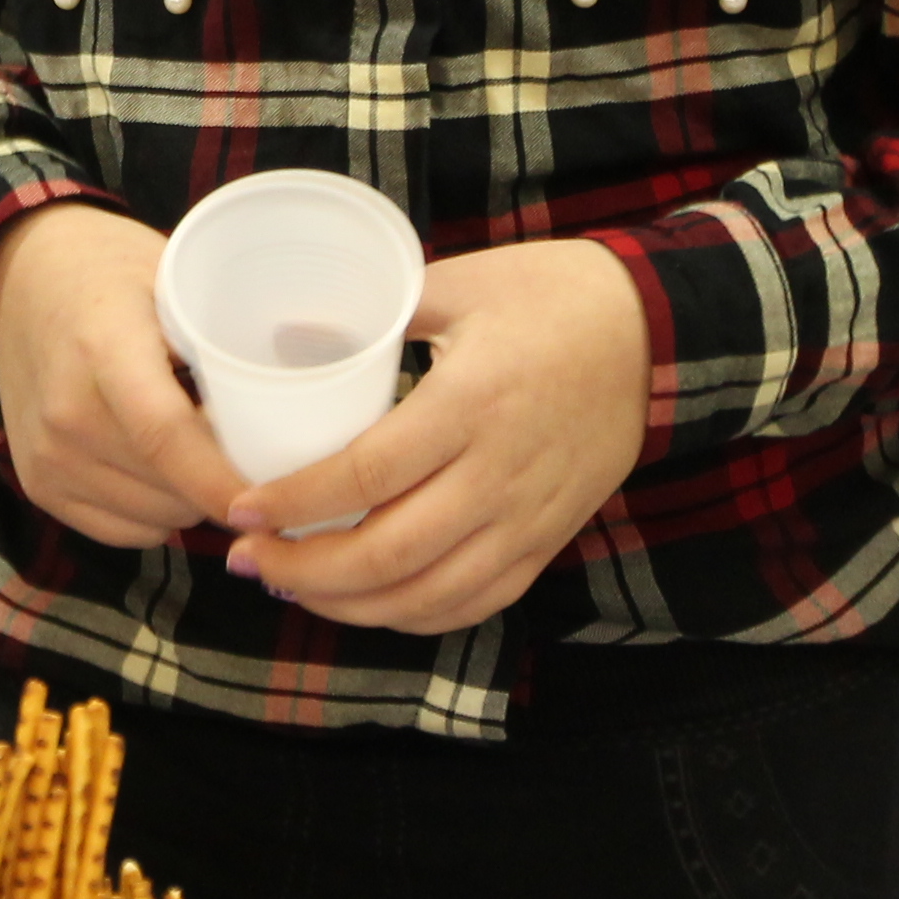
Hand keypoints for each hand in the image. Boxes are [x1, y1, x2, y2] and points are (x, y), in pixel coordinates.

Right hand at [0, 201, 247, 545]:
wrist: (23, 277)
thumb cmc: (112, 274)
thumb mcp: (175, 284)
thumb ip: (224, 344)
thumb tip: (308, 409)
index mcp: (102, 349)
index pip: (166, 435)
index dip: (225, 480)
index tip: (279, 501)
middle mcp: (64, 411)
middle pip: (170, 488)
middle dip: (226, 488)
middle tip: (255, 453)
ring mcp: (45, 455)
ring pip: (156, 519)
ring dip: (192, 501)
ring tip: (200, 448)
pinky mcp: (38, 484)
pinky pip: (124, 530)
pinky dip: (156, 513)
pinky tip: (163, 468)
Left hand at [222, 240, 649, 634]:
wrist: (657, 331)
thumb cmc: (550, 296)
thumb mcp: (459, 284)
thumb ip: (378, 310)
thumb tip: (292, 328)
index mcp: (470, 404)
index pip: (366, 474)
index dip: (296, 502)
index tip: (241, 508)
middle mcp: (500, 473)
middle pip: (389, 553)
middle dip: (305, 570)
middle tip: (246, 556)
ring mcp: (529, 516)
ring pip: (430, 593)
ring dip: (350, 603)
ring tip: (290, 585)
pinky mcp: (549, 538)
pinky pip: (478, 600)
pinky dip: (415, 614)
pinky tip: (367, 602)